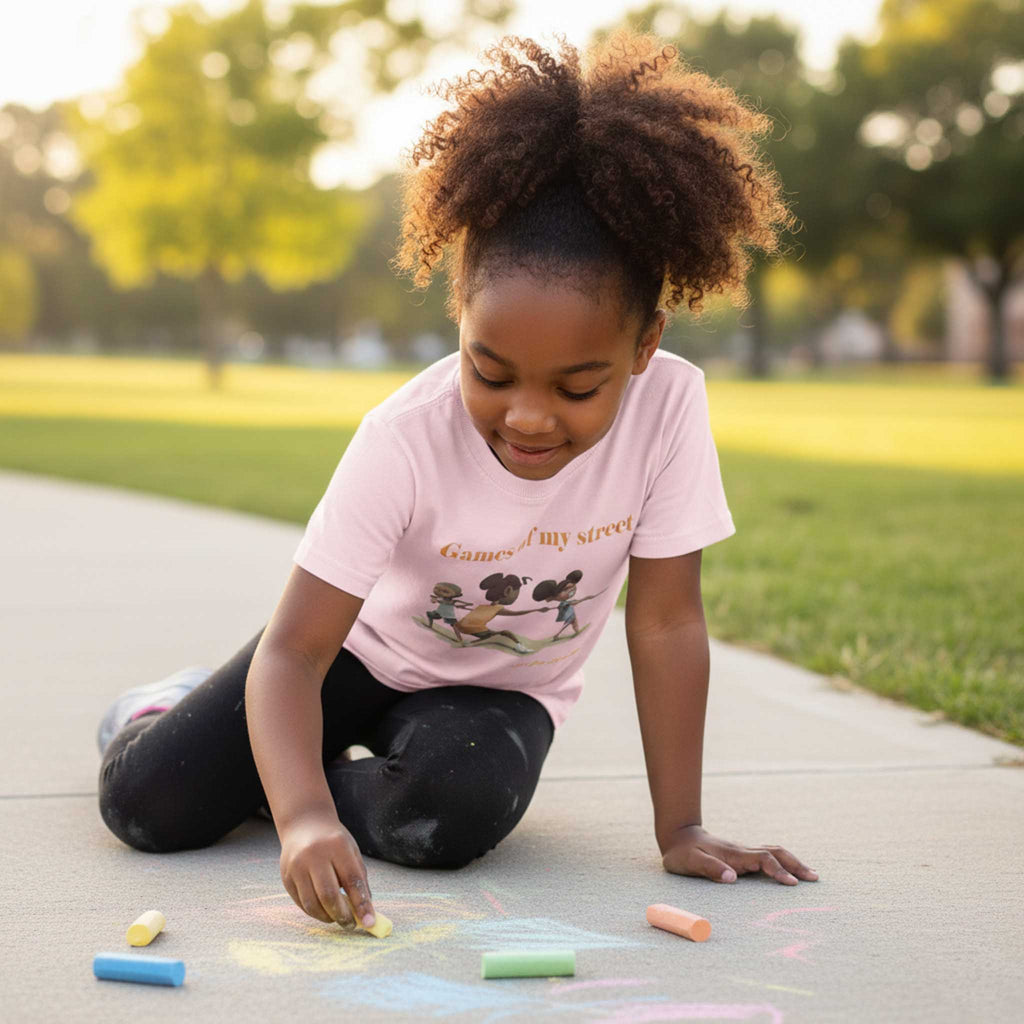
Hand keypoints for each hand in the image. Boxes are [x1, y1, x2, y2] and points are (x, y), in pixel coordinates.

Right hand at [278, 810, 376, 926]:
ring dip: (327, 917)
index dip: (361, 903)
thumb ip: (359, 878)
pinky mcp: (286, 877)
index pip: (351, 880)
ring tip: (337, 918)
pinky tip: (323, 911)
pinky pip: (302, 903)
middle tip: (351, 924)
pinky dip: (315, 912)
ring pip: (312, 903)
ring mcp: (297, 866)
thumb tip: (366, 911)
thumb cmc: (334, 841)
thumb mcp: (351, 851)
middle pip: (328, 895)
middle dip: (342, 915)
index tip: (369, 922)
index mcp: (337, 845)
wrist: (304, 824)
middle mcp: (314, 855)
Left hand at [662, 825, 818, 884]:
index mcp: (733, 854)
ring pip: (773, 852)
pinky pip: (767, 857)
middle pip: (775, 852)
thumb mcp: (690, 862)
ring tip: (810, 874)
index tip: (793, 883)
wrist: (678, 836)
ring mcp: (743, 852)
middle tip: (815, 878)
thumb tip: (733, 878)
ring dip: (792, 862)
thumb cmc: (683, 853)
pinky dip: (783, 862)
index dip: (778, 870)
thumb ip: (710, 868)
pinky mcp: (742, 856)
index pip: (762, 859)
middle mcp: (742, 851)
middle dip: (795, 864)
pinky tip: (790, 871)